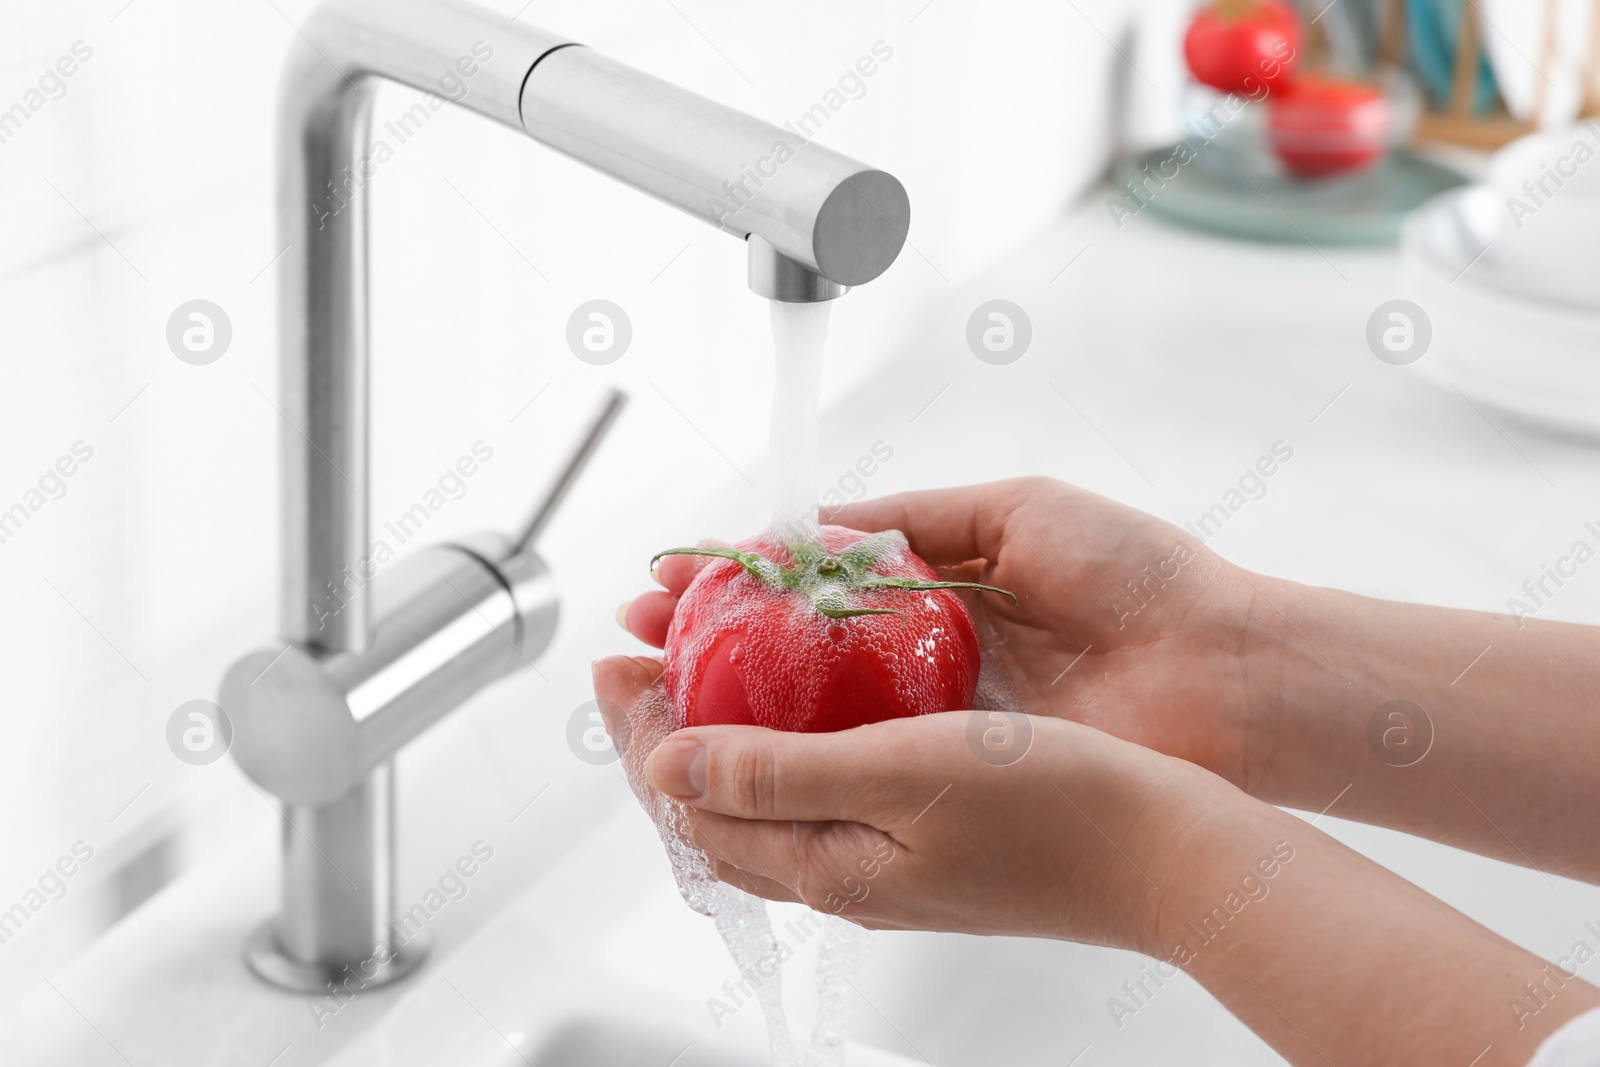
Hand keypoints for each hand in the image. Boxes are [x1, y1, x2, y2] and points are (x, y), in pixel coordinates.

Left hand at [590, 655, 1247, 952]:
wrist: (1173, 853)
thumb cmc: (1057, 810)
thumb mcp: (899, 776)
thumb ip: (774, 775)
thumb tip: (664, 772)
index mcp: (827, 865)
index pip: (692, 802)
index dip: (641, 728)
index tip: (613, 660)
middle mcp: (848, 872)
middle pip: (720, 805)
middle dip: (670, 729)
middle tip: (646, 656)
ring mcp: (891, 859)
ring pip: (774, 796)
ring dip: (728, 732)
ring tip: (713, 666)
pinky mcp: (933, 837)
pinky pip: (830, 789)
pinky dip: (794, 739)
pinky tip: (817, 696)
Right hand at [621, 478, 1265, 788]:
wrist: (1224, 674)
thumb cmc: (1139, 582)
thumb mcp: (1015, 510)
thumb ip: (914, 517)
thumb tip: (815, 523)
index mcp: (934, 596)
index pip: (804, 587)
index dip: (731, 581)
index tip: (667, 576)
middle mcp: (920, 665)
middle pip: (787, 656)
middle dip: (701, 643)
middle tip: (635, 637)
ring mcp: (933, 724)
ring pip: (806, 717)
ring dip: (724, 702)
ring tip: (652, 687)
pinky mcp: (956, 774)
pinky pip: (857, 766)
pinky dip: (790, 755)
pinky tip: (730, 744)